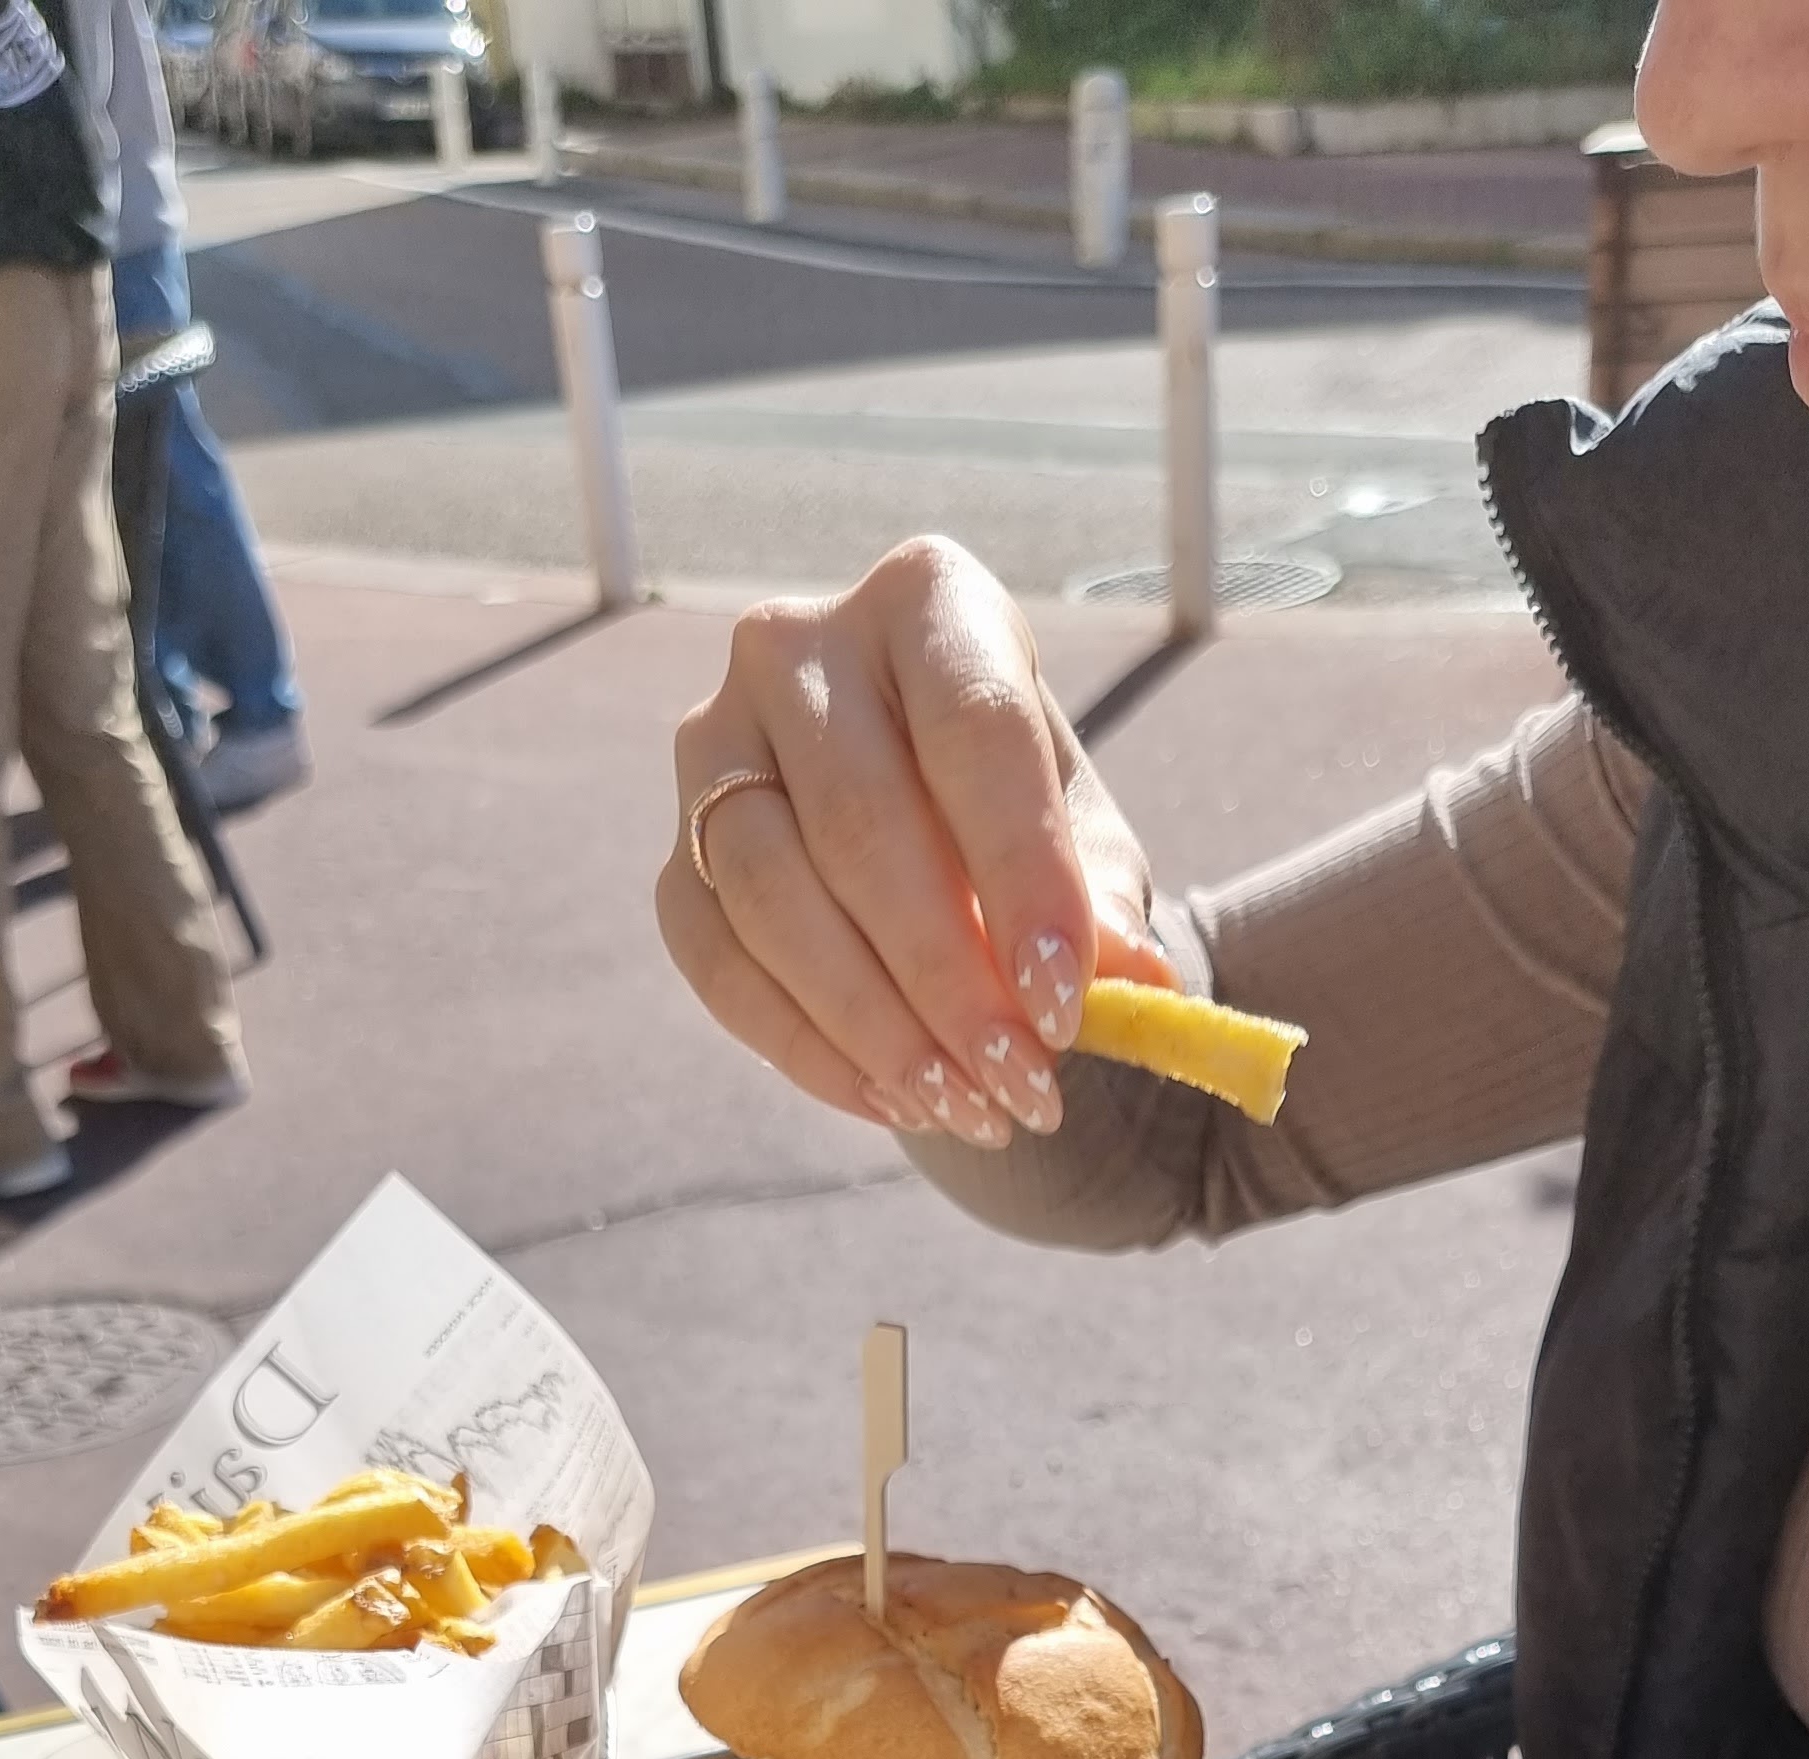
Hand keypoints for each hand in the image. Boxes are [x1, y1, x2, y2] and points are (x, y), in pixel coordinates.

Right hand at [658, 535, 1177, 1144]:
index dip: (1021, 878)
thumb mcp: (1086, 844)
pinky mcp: (678, 850)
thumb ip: (1100, 901)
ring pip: (771, 896)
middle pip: (860, 824)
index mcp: (926, 601)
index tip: (1065, 1006)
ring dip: (873, 1025)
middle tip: (1020, 1086)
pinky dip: (807, 1047)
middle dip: (947, 980)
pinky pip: (717, 960)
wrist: (928, 830)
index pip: (972, 733)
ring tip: (964, 1107)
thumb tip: (1129, 980)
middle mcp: (797, 646)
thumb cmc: (1019, 821)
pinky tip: (893, 1101)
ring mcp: (713, 743)